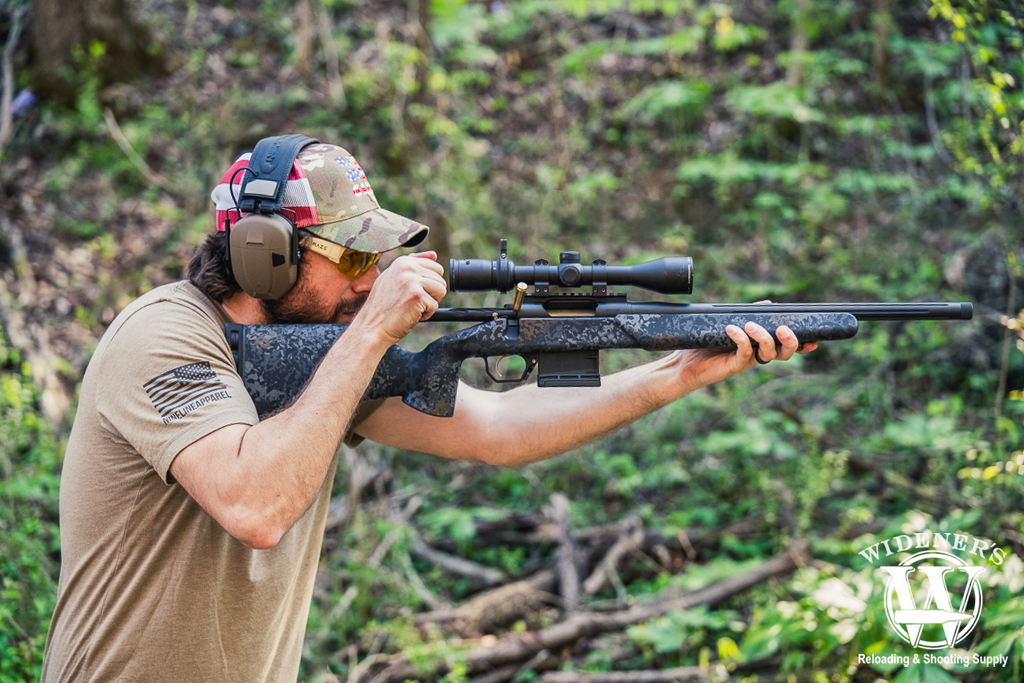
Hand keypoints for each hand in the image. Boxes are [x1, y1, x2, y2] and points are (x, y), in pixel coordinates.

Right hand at [352, 251, 446, 344]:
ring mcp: (412, 280)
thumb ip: (413, 265)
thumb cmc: (383, 307)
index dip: (428, 284)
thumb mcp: (394, 279)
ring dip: (429, 304)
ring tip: (411, 307)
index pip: (435, 267)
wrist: (371, 327)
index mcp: (403, 261)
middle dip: (430, 294)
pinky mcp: (417, 295)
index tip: (413, 292)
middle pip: (440, 280)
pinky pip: (435, 306)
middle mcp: (407, 267)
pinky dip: (425, 315)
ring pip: (441, 290)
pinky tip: (410, 315)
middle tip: (411, 302)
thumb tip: (434, 255)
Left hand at [672, 302, 817, 393]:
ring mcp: (746, 361)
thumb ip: (748, 314)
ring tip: (751, 325)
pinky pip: (744, 352)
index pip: (784, 345)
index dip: (801, 344)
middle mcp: (756, 354)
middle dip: (790, 342)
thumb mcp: (727, 322)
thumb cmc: (704, 343)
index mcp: (759, 345)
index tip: (814, 340)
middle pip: (784, 353)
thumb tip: (769, 304)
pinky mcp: (733, 366)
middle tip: (783, 329)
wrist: (682, 362)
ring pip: (768, 354)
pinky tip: (732, 329)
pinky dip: (740, 338)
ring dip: (764, 338)